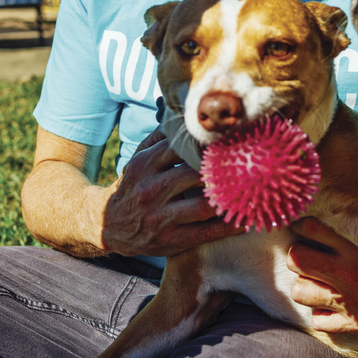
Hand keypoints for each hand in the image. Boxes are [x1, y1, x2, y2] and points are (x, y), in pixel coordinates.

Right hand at [99, 129, 238, 257]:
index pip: (181, 149)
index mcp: (144, 165)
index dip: (208, 145)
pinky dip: (228, 227)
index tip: (231, 141)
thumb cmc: (132, 187)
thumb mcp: (137, 160)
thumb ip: (159, 139)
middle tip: (247, 165)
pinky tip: (246, 221)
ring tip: (250, 191)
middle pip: (195, 175)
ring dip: (229, 199)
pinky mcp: (170, 240)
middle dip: (222, 170)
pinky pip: (206, 232)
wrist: (107, 225)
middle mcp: (151, 190)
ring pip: (202, 205)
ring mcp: (160, 217)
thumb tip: (185, 117)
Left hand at [287, 216, 357, 334]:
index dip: (302, 226)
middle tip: (307, 256)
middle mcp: (351, 273)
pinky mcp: (355, 325)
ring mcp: (351, 302)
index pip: (309, 228)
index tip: (305, 228)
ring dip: (306, 286)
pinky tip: (333, 305)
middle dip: (298, 256)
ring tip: (317, 281)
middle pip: (296, 258)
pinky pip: (317, 321)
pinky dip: (321, 313)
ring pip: (300, 291)